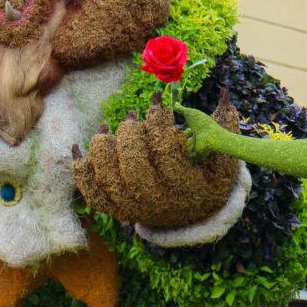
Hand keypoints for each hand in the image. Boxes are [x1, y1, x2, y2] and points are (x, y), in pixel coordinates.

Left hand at [73, 92, 240, 228]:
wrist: (192, 214)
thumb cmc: (207, 178)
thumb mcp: (224, 157)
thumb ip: (224, 127)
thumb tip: (225, 93)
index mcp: (183, 186)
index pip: (166, 152)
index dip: (158, 123)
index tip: (157, 103)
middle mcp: (156, 200)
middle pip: (133, 167)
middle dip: (129, 135)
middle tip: (132, 118)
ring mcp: (133, 208)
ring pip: (108, 178)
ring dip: (103, 148)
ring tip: (106, 130)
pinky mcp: (116, 209)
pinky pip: (91, 192)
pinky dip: (82, 170)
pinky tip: (81, 148)